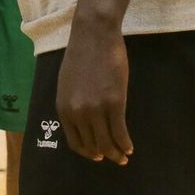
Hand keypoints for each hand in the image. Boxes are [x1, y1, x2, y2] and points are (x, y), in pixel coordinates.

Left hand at [56, 21, 132, 164]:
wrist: (93, 35)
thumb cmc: (81, 55)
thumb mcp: (67, 83)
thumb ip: (72, 103)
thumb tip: (81, 121)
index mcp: (63, 108)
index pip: (75, 142)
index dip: (88, 152)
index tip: (97, 155)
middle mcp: (77, 113)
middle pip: (92, 145)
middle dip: (104, 155)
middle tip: (115, 158)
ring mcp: (95, 109)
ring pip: (107, 143)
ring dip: (117, 154)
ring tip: (124, 156)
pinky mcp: (114, 103)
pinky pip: (120, 132)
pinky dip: (126, 143)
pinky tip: (130, 146)